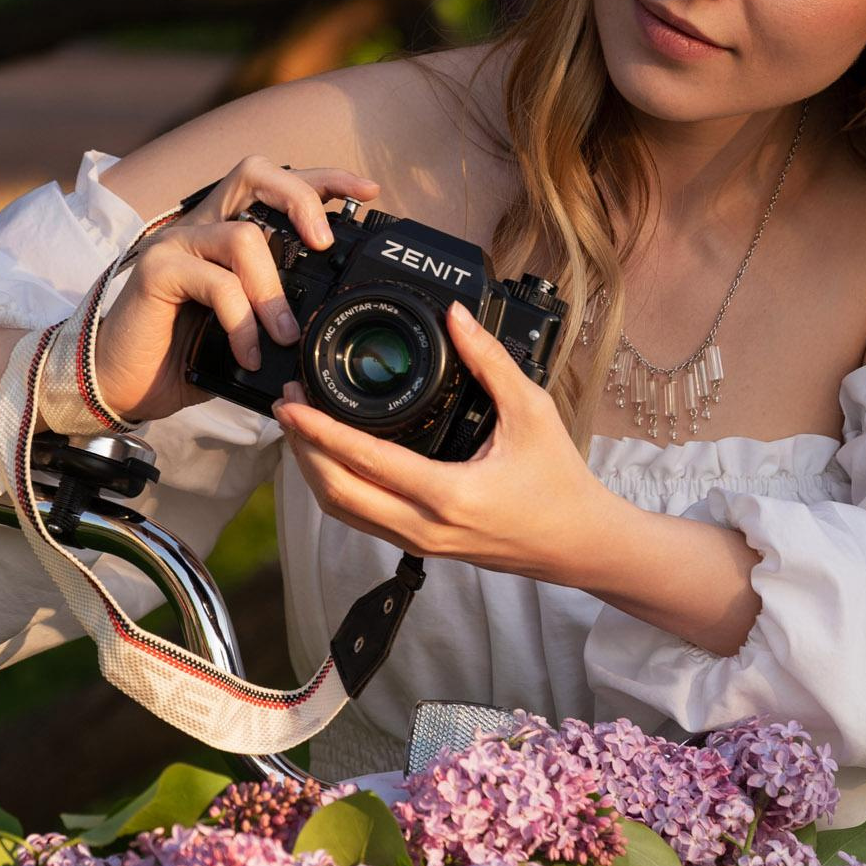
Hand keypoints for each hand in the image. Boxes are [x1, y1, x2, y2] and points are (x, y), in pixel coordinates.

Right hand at [90, 154, 378, 422]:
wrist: (123, 384)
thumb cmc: (183, 357)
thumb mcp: (245, 331)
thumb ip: (277, 311)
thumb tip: (329, 317)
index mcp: (224, 231)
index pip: (275, 185)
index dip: (324, 180)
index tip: (368, 191)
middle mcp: (200, 225)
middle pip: (256, 174)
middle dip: (302, 198)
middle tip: (325, 243)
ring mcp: (175, 243)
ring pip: (244, 236)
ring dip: (273, 290)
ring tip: (284, 334)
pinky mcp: (156, 270)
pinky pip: (216, 282)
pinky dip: (241, 320)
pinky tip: (248, 352)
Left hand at [278, 302, 625, 584]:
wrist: (578, 544)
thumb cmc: (559, 482)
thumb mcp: (532, 410)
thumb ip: (489, 361)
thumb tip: (456, 316)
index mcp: (449, 493)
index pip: (365, 460)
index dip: (320, 430)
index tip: (294, 403)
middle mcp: (426, 526)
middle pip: (336, 493)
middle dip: (302, 450)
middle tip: (287, 408)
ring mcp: (421, 543)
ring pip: (343, 513)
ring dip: (313, 474)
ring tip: (300, 432)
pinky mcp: (423, 548)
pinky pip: (362, 522)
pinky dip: (337, 491)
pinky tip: (331, 462)